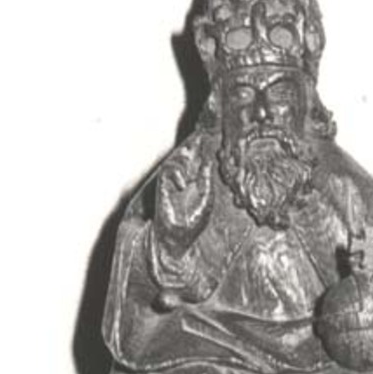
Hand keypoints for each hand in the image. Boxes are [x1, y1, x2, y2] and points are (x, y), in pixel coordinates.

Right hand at [155, 138, 213, 252]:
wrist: (175, 239)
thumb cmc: (191, 224)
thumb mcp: (206, 201)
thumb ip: (206, 182)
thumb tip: (208, 163)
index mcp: (197, 182)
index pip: (200, 160)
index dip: (204, 147)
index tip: (210, 134)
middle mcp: (185, 179)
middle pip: (188, 154)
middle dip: (194, 143)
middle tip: (200, 134)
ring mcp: (173, 182)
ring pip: (177, 159)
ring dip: (183, 163)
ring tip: (187, 177)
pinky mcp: (163, 185)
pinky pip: (167, 170)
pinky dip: (175, 174)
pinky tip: (181, 184)